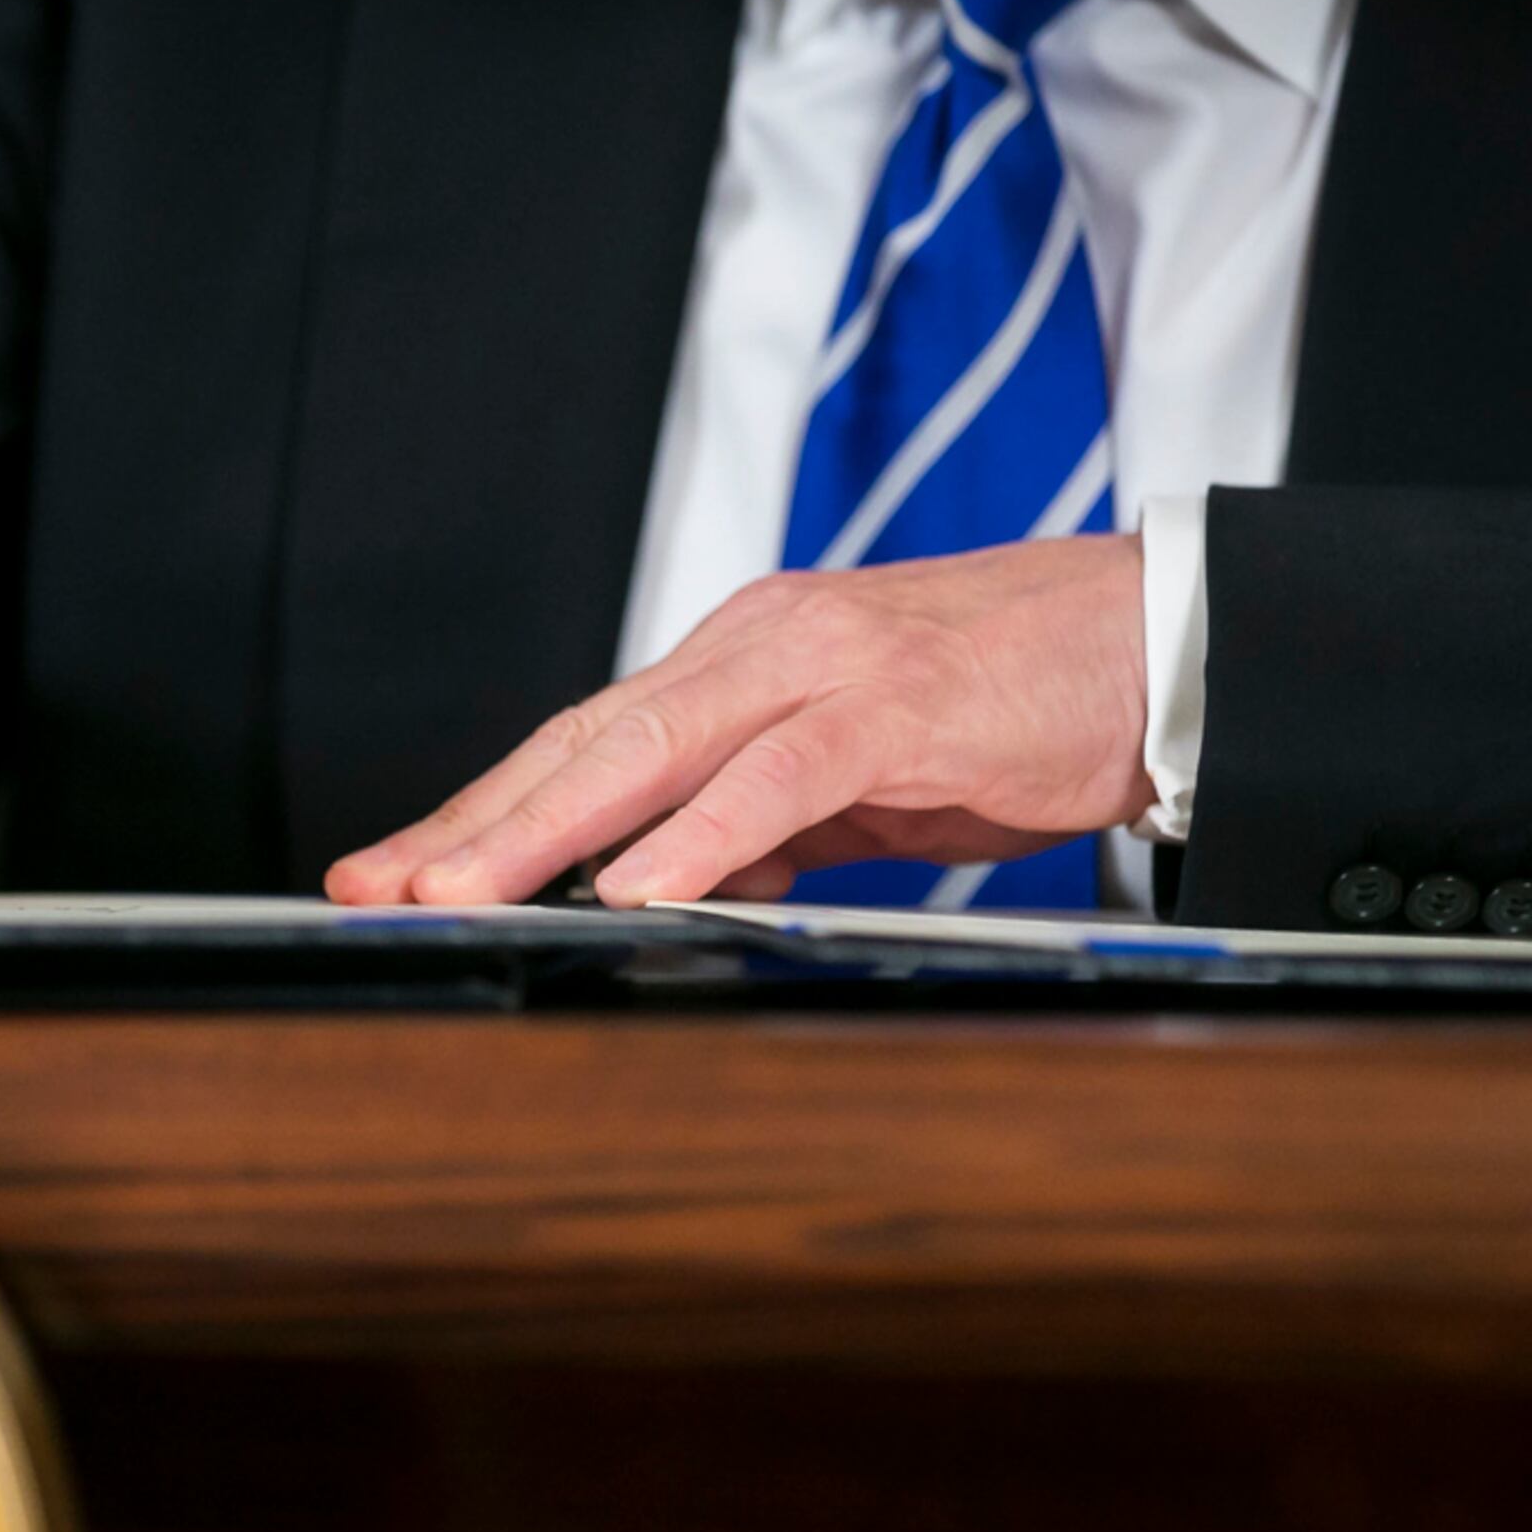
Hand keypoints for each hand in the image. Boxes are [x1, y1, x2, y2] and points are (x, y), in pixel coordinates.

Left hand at [326, 534, 1151, 906]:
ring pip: (650, 750)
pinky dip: (701, 834)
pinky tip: (638, 886)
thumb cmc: (1013, 706)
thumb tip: (669, 883)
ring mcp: (823, 668)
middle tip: (372, 885)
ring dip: (546, 831)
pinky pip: (777, 776)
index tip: (389, 872)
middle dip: (469, 823)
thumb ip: (759, 820)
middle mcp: (758, 647)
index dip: (478, 812)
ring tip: (461, 893)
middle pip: (581, 743)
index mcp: (738, 663)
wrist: (1158, 638)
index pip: (579, 744)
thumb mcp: (855, 775)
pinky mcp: (896, 706)